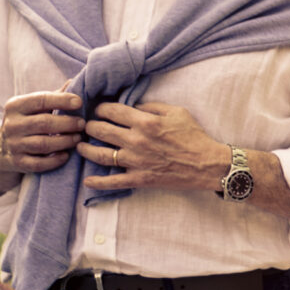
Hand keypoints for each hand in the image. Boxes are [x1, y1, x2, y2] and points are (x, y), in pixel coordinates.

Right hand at [0, 90, 85, 186]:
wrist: (2, 147)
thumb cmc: (27, 121)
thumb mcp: (34, 106)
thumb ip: (54, 96)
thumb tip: (74, 81)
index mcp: (15, 106)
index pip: (40, 100)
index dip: (61, 100)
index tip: (79, 102)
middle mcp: (12, 124)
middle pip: (44, 123)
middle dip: (67, 123)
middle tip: (83, 124)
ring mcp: (14, 144)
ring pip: (43, 144)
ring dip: (65, 141)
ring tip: (78, 138)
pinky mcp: (18, 162)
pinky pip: (40, 164)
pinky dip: (55, 160)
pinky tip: (66, 155)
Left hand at [77, 100, 229, 193]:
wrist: (208, 165)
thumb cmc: (195, 136)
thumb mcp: (177, 112)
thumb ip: (151, 106)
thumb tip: (131, 106)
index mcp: (145, 121)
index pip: (110, 110)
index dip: (99, 108)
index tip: (98, 110)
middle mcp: (136, 140)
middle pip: (99, 130)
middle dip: (89, 126)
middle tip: (88, 127)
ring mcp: (136, 161)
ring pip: (99, 154)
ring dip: (85, 149)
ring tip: (81, 146)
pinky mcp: (140, 178)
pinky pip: (113, 182)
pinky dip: (97, 183)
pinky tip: (87, 181)